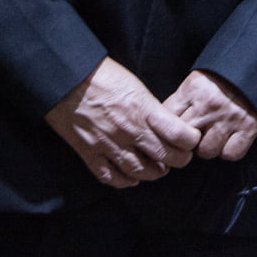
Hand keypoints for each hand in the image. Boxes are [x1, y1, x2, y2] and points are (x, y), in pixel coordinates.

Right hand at [45, 58, 199, 187]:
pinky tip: (131, 178)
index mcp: (144, 110)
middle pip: (165, 157)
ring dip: (154, 173)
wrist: (66, 78)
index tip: (191, 140)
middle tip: (180, 157)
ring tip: (158, 168)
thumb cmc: (102, 75)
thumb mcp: (135, 85)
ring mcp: (109, 144)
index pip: (179, 135)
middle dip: (178, 160)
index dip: (190, 142)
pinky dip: (124, 181)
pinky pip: (111, 176)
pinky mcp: (90, 153)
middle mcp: (130, 130)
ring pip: (140, 172)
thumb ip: (151, 108)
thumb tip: (164, 125)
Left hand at [163, 70, 256, 161]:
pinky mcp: (249, 128)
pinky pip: (230, 153)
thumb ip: (181, 101)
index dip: (166, 130)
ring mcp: (229, 117)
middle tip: (195, 135)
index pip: (167, 119)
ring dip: (209, 147)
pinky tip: (230, 139)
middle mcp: (209, 105)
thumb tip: (163, 124)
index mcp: (193, 89)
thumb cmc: (225, 77)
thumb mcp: (197, 81)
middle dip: (186, 141)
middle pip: (184, 139)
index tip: (170, 133)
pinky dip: (229, 150)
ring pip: (206, 151)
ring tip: (213, 136)